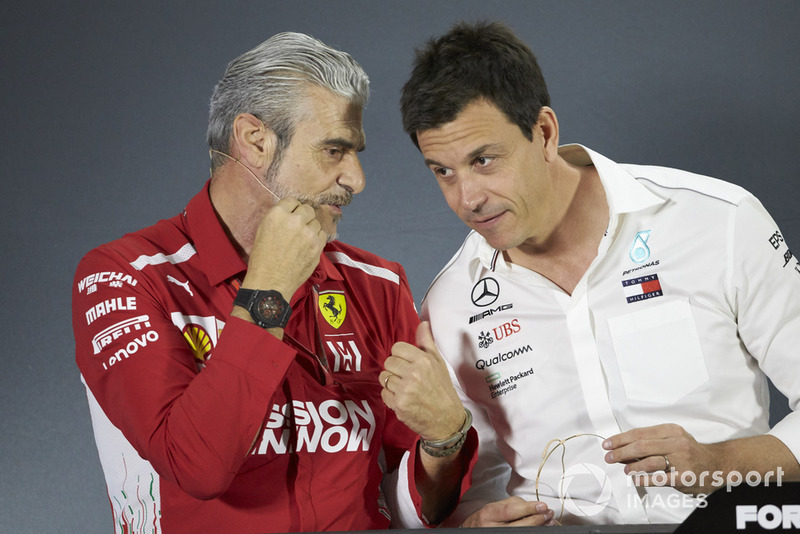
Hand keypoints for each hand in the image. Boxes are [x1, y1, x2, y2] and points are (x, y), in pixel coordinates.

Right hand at [241, 197, 326, 297]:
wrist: (270, 282)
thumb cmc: (262, 259)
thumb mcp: (263, 231)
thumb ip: (278, 218)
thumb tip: (291, 212)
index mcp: (278, 215)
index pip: (292, 200)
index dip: (292, 208)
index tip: (291, 214)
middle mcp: (295, 221)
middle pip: (307, 209)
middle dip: (303, 216)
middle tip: (298, 226)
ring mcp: (309, 234)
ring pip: (316, 222)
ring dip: (311, 227)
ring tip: (302, 238)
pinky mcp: (317, 246)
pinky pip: (322, 235)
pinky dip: (317, 238)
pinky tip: (308, 245)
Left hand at [379, 322, 463, 440]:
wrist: (446, 420)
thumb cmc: (442, 389)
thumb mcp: (439, 363)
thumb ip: (427, 342)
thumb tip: (423, 323)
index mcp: (424, 360)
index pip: (396, 348)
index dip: (400, 356)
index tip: (407, 363)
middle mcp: (413, 373)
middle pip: (388, 362)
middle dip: (395, 369)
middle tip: (407, 378)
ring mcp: (405, 390)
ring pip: (383, 377)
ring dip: (392, 383)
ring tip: (405, 389)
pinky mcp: (398, 404)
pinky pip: (383, 393)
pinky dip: (390, 396)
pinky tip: (403, 399)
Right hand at [462, 497, 553, 526]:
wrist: (473, 531)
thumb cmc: (484, 519)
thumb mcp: (493, 507)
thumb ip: (511, 504)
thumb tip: (533, 506)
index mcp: (489, 514)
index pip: (511, 511)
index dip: (528, 508)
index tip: (542, 506)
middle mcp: (492, 528)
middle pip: (519, 525)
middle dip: (537, 519)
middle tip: (548, 513)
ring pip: (522, 532)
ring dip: (538, 526)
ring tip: (548, 520)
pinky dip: (531, 532)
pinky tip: (539, 528)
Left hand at [603, 423, 720, 494]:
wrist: (717, 464)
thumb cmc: (689, 451)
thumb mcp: (672, 440)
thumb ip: (649, 443)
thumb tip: (622, 448)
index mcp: (671, 431)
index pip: (640, 433)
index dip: (621, 439)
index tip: (608, 444)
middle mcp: (676, 443)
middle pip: (642, 445)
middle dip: (621, 452)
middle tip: (609, 457)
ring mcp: (681, 460)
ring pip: (650, 461)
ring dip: (633, 466)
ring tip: (625, 469)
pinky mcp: (683, 477)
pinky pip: (660, 478)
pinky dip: (645, 478)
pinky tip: (636, 479)